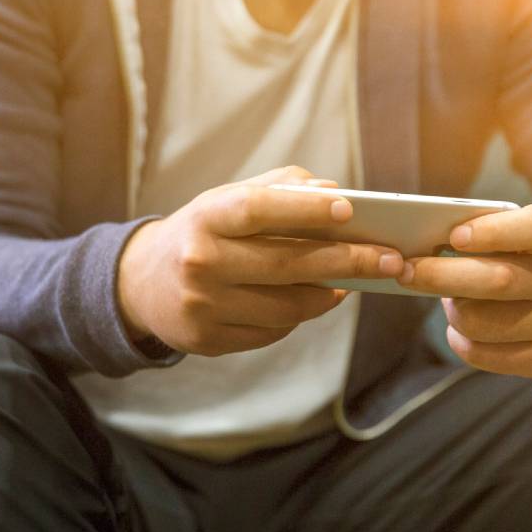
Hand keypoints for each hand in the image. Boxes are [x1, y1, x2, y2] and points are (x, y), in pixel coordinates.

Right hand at [117, 166, 404, 356]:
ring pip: (286, 308)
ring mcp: (202, 307)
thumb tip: (335, 193)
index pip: (260, 210)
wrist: (141, 284)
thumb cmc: (198, 234)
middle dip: (346, 262)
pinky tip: (304, 302)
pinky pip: (271, 333)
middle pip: (286, 265)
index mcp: (204, 218)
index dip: (307, 210)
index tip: (351, 209)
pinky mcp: (206, 340)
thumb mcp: (224, 202)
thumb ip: (277, 190)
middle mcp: (200, 263)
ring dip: (326, 296)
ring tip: (346, 284)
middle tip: (390, 260)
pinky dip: (296, 318)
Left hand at [397, 204, 531, 376]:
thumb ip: (478, 237)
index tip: (455, 236)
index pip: (531, 229)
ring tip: (452, 302)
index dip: (492, 232)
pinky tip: (462, 329)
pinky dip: (458, 340)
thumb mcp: (515, 241)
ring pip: (479, 322)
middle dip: (440, 276)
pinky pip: (480, 354)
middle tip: (406, 272)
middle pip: (495, 280)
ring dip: (451, 312)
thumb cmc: (524, 265)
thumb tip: (421, 249)